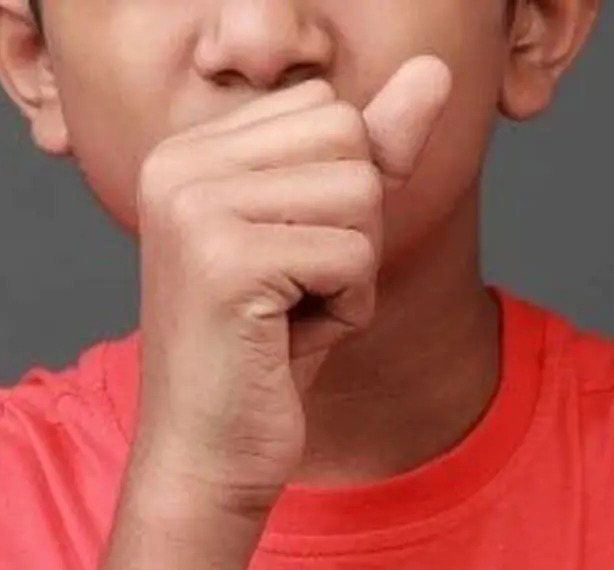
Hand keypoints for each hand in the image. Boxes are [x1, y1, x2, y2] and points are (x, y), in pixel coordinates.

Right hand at [129, 56, 452, 514]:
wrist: (208, 453)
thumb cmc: (264, 351)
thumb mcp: (324, 234)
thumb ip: (372, 149)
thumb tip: (435, 71)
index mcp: (187, 149)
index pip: (328, 110)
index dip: (338, 194)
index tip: (285, 259)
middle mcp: (177, 164)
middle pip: (349, 140)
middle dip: (352, 227)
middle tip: (292, 291)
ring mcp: (194, 208)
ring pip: (359, 193)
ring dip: (352, 270)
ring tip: (289, 315)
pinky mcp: (225, 261)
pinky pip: (353, 255)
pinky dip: (346, 309)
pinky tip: (288, 342)